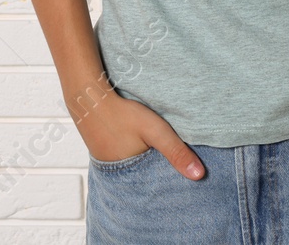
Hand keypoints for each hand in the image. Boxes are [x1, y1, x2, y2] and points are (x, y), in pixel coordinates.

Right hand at [68, 78, 204, 179]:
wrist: (89, 99)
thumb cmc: (121, 114)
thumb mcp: (155, 131)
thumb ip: (176, 152)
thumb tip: (200, 176)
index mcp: (132, 176)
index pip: (157, 189)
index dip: (171, 185)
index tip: (185, 182)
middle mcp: (119, 177)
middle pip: (146, 182)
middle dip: (160, 178)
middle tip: (173, 169)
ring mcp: (110, 167)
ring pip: (136, 172)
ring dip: (147, 167)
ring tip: (158, 158)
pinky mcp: (106, 155)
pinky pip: (126, 163)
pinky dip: (136, 159)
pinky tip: (141, 148)